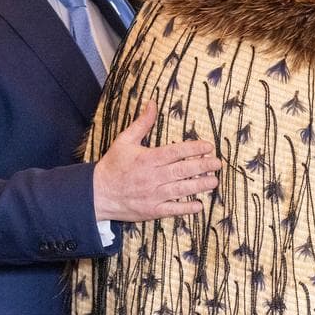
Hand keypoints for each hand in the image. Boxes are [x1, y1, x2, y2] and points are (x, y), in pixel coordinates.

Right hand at [92, 103, 219, 221]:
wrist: (97, 193)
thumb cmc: (113, 165)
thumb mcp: (125, 141)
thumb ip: (142, 123)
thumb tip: (152, 103)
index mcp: (148, 159)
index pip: (176, 152)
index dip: (194, 149)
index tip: (209, 146)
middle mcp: (152, 177)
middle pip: (182, 171)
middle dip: (203, 167)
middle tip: (218, 163)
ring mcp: (153, 195)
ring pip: (181, 190)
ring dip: (200, 186)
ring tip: (214, 181)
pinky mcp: (151, 211)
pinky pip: (172, 210)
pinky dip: (186, 208)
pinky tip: (199, 205)